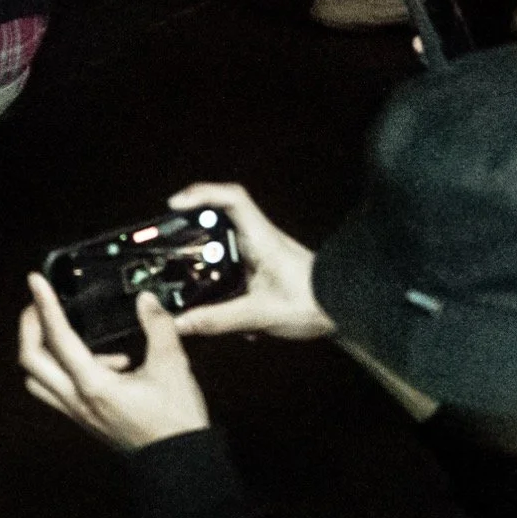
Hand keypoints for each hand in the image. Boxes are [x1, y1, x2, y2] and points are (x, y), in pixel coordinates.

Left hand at [19, 274, 210, 452]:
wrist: (182, 467)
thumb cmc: (177, 419)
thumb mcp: (174, 367)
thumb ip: (158, 328)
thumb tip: (146, 298)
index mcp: (93, 385)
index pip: (58, 338)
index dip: (45, 306)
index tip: (35, 280)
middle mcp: (76, 400)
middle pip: (30, 360)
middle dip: (30, 327)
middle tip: (41, 304)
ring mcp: (77, 413)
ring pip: (38, 378)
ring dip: (43, 352)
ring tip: (75, 335)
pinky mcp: (85, 419)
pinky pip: (57, 390)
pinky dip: (66, 369)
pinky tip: (108, 364)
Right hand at [167, 183, 334, 339]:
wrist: (348, 311)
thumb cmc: (313, 304)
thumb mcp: (261, 315)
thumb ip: (219, 319)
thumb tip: (180, 323)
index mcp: (260, 238)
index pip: (231, 198)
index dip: (201, 194)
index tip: (174, 205)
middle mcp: (260, 239)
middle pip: (220, 216)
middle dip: (192, 224)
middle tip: (168, 239)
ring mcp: (263, 252)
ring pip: (225, 241)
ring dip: (206, 253)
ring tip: (186, 272)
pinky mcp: (265, 267)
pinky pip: (234, 262)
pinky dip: (220, 275)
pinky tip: (217, 302)